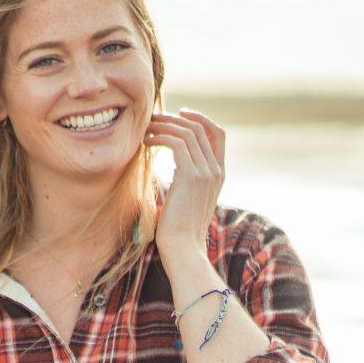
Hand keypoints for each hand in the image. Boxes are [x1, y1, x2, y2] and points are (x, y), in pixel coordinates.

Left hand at [146, 107, 226, 257]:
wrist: (183, 249)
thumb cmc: (178, 230)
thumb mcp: (186, 199)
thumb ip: (187, 180)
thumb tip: (174, 168)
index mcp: (219, 174)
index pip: (218, 134)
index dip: (200, 118)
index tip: (179, 113)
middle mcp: (216, 170)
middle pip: (201, 128)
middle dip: (176, 118)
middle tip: (153, 118)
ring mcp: (207, 172)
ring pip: (188, 132)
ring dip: (164, 126)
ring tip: (145, 130)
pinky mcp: (192, 175)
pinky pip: (176, 143)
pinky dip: (160, 137)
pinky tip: (146, 142)